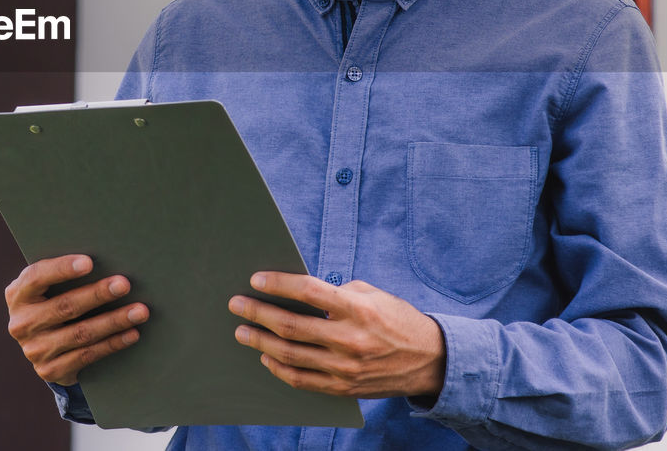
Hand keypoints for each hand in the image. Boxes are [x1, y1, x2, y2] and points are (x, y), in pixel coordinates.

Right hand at [5, 254, 148, 386]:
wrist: (42, 344)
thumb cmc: (53, 301)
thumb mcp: (47, 287)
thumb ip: (63, 275)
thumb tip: (107, 258)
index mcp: (18, 295)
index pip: (37, 278)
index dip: (62, 269)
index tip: (89, 262)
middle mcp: (22, 324)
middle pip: (65, 307)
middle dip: (98, 294)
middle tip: (124, 284)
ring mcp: (35, 350)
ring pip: (80, 334)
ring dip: (114, 321)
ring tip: (140, 311)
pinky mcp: (51, 370)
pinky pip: (87, 355)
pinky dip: (113, 343)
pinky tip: (132, 333)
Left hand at [228, 272, 444, 398]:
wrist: (430, 360)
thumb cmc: (396, 319)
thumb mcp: (371, 294)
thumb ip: (335, 293)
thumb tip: (295, 291)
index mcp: (357, 308)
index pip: (308, 291)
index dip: (278, 284)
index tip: (256, 280)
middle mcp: (349, 339)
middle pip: (291, 326)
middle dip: (258, 314)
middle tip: (237, 305)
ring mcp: (345, 367)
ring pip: (290, 355)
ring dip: (260, 342)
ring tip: (242, 332)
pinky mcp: (344, 387)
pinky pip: (302, 380)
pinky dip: (279, 368)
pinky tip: (266, 356)